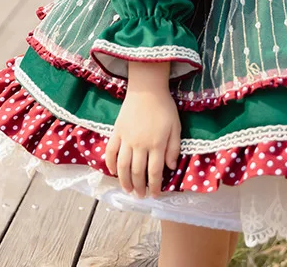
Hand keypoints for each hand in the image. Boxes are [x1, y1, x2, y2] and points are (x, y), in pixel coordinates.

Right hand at [104, 64, 181, 198]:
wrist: (147, 89)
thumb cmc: (164, 107)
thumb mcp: (176, 127)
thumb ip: (173, 148)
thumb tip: (171, 167)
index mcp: (156, 144)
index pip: (155, 172)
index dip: (155, 186)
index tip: (155, 195)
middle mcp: (140, 145)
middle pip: (138, 172)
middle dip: (139, 187)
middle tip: (140, 196)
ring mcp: (126, 139)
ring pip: (123, 166)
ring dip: (124, 181)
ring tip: (127, 190)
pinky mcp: (116, 132)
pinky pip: (110, 152)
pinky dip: (110, 164)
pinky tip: (113, 172)